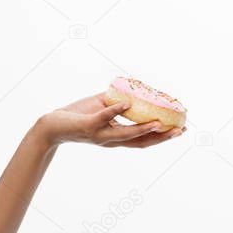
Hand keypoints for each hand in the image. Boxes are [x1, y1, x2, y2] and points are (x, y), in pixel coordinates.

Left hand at [39, 91, 185, 146]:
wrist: (51, 126)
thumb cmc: (76, 116)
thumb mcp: (101, 109)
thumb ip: (117, 102)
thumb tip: (134, 89)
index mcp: (116, 137)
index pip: (144, 140)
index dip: (163, 137)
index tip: (181, 129)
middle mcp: (111, 140)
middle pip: (141, 143)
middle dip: (161, 138)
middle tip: (180, 130)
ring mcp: (100, 135)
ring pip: (125, 134)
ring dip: (143, 129)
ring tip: (159, 123)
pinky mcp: (88, 127)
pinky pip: (103, 118)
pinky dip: (114, 110)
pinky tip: (126, 103)